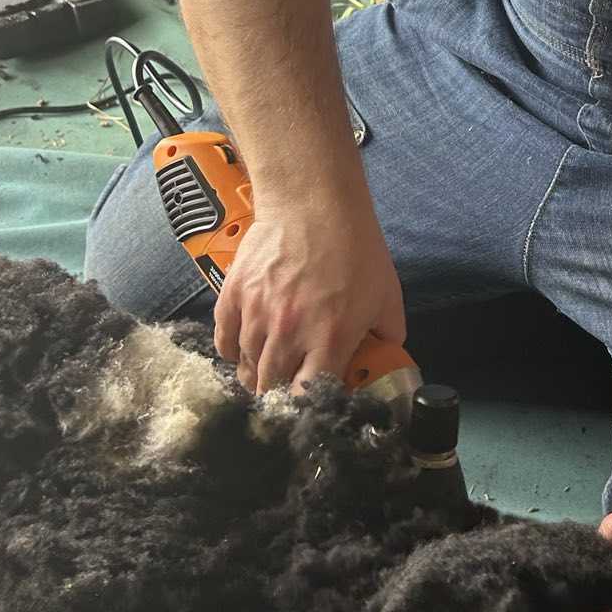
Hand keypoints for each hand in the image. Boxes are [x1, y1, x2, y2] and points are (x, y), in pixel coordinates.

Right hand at [212, 190, 404, 394]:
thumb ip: (387, 332)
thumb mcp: (387, 294)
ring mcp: (256, 315)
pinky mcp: (233, 295)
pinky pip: (223, 340)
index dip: (309, 406)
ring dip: (256, 377)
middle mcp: (288, 334)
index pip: (308, 397)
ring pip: (246, 368)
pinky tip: (243, 352)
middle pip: (271, 389)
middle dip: (279, 396)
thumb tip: (385, 354)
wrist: (313, 204)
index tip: (312, 403)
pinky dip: (232, 352)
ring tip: (265, 375)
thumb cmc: (355, 248)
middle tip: (286, 391)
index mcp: (330, 339)